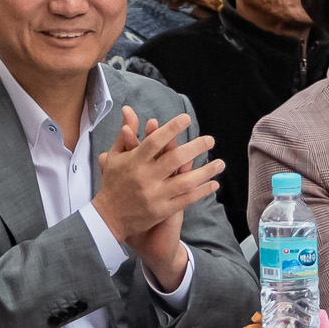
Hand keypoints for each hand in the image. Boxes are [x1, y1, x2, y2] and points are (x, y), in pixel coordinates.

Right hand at [92, 108, 219, 276]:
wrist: (108, 218)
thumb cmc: (113, 183)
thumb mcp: (116, 156)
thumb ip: (126, 134)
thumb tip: (128, 109)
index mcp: (134, 161)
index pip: (154, 141)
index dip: (171, 128)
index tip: (186, 118)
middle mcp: (145, 177)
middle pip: (175, 159)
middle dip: (196, 147)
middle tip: (210, 140)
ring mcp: (155, 195)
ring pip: (186, 181)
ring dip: (206, 171)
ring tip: (220, 163)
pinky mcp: (162, 210)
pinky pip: (187, 199)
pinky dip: (202, 191)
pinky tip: (214, 184)